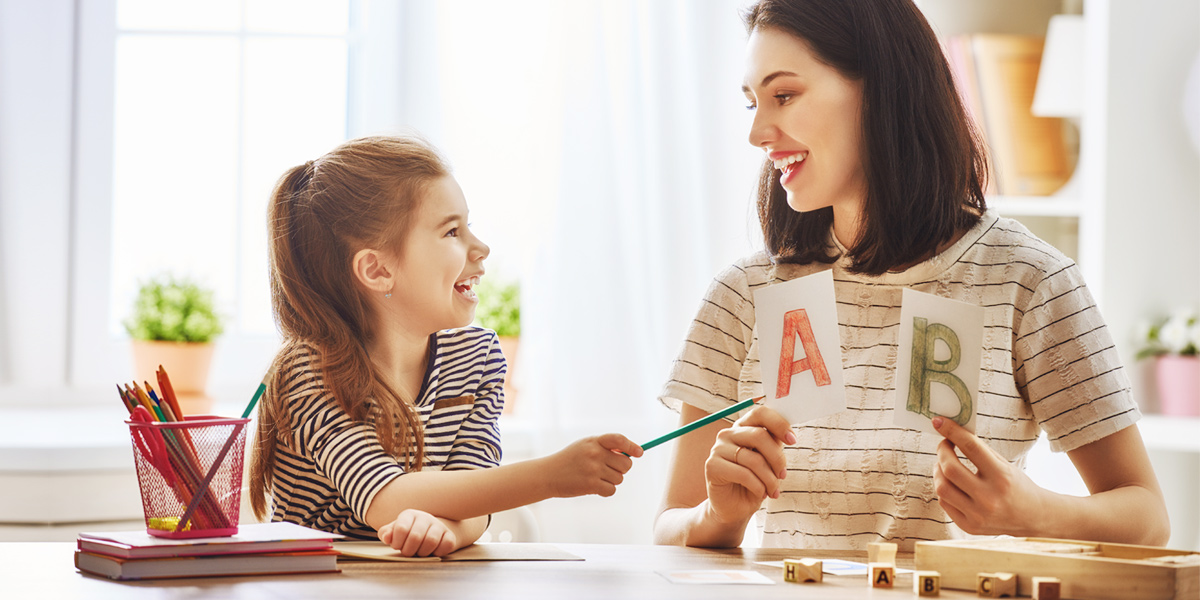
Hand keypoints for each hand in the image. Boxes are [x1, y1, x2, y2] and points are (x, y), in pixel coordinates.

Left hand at [378, 508, 457, 556]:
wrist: (429, 532)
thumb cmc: (408, 533)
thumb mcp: (394, 531)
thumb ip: (386, 533)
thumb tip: (386, 537)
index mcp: (409, 515)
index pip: (401, 528)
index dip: (397, 542)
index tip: (397, 546)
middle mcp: (425, 517)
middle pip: (416, 537)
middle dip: (409, 550)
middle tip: (408, 552)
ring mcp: (439, 525)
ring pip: (431, 541)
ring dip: (422, 552)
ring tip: (419, 552)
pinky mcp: (450, 535)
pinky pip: (447, 544)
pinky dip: (438, 552)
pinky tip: (433, 551)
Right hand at [545, 433, 642, 497]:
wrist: (548, 474)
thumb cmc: (569, 460)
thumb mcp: (585, 446)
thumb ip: (604, 447)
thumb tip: (630, 454)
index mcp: (594, 441)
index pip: (619, 440)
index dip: (632, 446)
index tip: (639, 452)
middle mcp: (595, 453)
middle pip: (626, 463)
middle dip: (622, 468)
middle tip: (609, 469)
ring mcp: (593, 469)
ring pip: (619, 478)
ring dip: (611, 480)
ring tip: (596, 477)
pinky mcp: (591, 485)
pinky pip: (612, 490)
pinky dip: (606, 491)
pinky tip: (594, 487)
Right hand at [704, 405, 794, 524]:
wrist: (735, 507)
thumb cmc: (754, 482)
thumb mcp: (768, 461)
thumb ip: (774, 443)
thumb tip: (789, 433)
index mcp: (743, 427)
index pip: (760, 413)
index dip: (779, 424)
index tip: (793, 440)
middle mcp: (728, 434)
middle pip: (759, 435)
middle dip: (777, 458)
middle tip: (782, 475)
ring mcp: (718, 449)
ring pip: (753, 459)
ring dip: (769, 479)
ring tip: (773, 490)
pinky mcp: (712, 466)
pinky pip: (743, 474)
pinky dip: (758, 487)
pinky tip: (761, 493)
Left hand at [932, 416, 1046, 535]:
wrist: (1034, 517)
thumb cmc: (1017, 486)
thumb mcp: (1004, 465)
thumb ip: (980, 451)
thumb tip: (952, 432)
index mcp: (1002, 476)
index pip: (970, 448)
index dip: (951, 431)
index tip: (939, 422)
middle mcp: (989, 498)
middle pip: (950, 469)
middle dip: (942, 451)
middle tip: (944, 445)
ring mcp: (978, 515)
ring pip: (942, 487)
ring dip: (938, 470)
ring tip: (944, 464)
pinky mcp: (969, 526)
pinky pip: (944, 503)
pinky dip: (944, 489)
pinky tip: (951, 483)